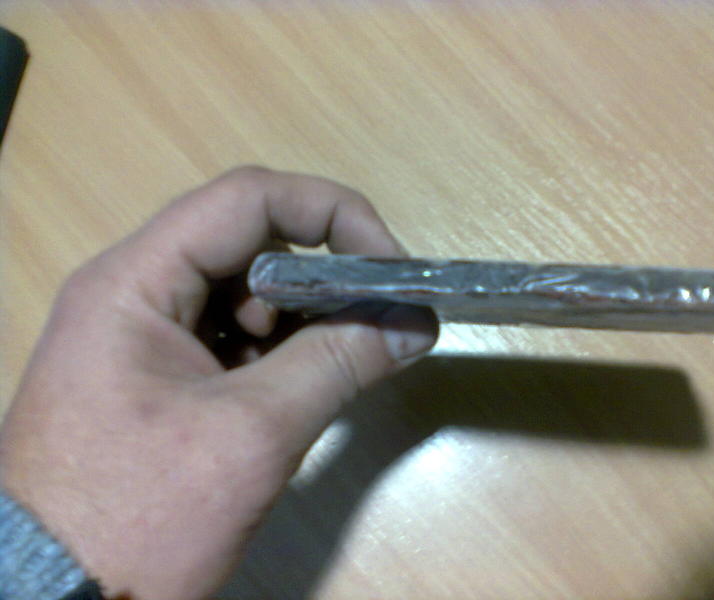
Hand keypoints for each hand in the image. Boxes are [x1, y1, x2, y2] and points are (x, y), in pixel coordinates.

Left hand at [0, 167, 437, 599]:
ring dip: (301, 322)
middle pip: (248, 244)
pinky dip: (278, 355)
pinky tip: (297, 392)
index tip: (388, 266)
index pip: (249, 200)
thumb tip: (415, 323)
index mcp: (137, 280)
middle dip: (320, 279)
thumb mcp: (251, 435)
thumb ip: (337, 364)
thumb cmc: (139, 514)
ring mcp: (143, 335)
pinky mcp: (157, 375)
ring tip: (331, 369)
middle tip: (372, 322)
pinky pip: (232, 339)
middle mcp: (135, 290)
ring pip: (244, 293)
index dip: (331, 215)